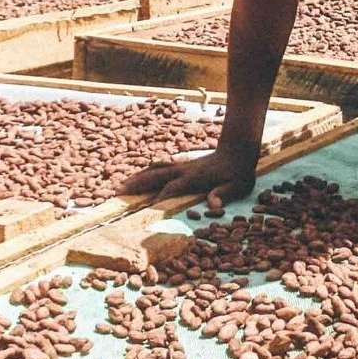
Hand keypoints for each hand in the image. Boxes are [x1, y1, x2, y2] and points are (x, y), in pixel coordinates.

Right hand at [118, 142, 258, 209]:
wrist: (239, 149)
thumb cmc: (239, 171)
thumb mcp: (237, 186)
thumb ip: (224, 194)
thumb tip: (213, 206)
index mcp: (195, 178)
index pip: (172, 188)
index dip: (159, 199)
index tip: (145, 209)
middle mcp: (184, 170)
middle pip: (156, 176)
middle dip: (137, 184)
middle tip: (118, 192)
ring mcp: (182, 166)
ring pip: (156, 169)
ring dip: (138, 177)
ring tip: (121, 186)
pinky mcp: (183, 165)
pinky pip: (161, 166)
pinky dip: (148, 171)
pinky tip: (140, 176)